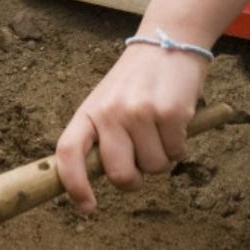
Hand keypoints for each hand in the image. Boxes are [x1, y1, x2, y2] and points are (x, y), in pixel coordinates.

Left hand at [54, 42, 208, 212]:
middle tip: (141, 164)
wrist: (168, 41)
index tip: (88, 207)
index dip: (74, 185)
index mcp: (89, 111)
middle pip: (118, 175)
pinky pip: (177, 153)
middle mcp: (111, 112)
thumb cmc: (136, 81)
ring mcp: (141, 112)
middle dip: (133, 180)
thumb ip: (102, 136)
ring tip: (160, 130)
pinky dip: (180, 147)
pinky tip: (176, 122)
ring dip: (162, 159)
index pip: (69, 153)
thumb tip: (98, 180)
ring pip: (154, 168)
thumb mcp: (107, 101)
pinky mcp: (170, 112)